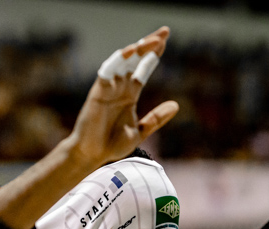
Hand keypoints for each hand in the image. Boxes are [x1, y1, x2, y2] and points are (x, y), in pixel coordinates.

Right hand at [67, 27, 179, 165]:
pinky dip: (116, 60)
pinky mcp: (98, 92)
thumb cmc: (112, 144)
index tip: (166, 41)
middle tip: (164, 32)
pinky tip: (129, 52)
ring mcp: (109, 88)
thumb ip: (156, 118)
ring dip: (136, 49)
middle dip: (149, 45)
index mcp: (130, 94)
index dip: (154, 55)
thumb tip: (176, 105)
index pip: (143, 68)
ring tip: (151, 41)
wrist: (92, 154)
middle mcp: (120, 87)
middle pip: (136, 59)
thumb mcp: (141, 131)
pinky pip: (106, 71)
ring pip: (122, 61)